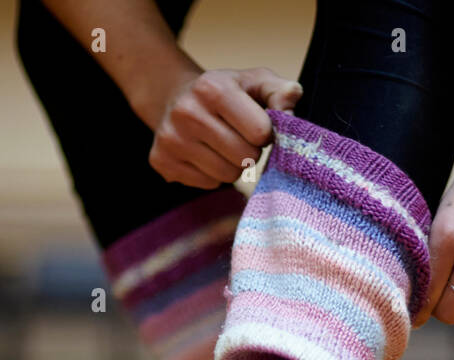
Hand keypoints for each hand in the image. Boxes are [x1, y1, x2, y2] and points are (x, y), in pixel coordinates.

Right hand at [146, 68, 302, 188]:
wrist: (175, 97)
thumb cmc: (224, 93)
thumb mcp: (255, 82)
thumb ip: (281, 92)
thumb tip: (291, 109)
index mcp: (213, 88)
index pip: (260, 133)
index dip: (265, 133)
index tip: (256, 125)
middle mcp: (187, 112)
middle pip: (245, 158)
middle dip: (249, 151)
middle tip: (239, 137)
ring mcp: (171, 139)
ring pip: (227, 176)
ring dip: (233, 166)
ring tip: (222, 146)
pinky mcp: (162, 161)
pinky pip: (208, 184)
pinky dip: (212, 174)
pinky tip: (204, 154)